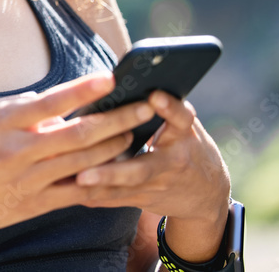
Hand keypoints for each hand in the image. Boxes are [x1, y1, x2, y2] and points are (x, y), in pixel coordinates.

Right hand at [0, 72, 157, 249]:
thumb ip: (15, 106)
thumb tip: (50, 100)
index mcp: (2, 123)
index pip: (52, 101)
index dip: (84, 89)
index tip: (111, 77)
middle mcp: (18, 150)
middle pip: (80, 133)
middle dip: (119, 118)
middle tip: (146, 105)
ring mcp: (28, 180)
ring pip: (86, 161)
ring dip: (117, 147)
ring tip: (138, 133)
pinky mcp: (33, 205)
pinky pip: (76, 191)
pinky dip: (100, 179)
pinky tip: (119, 170)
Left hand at [74, 90, 231, 261]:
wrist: (207, 192)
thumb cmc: (186, 144)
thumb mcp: (184, 124)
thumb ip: (163, 107)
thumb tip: (126, 80)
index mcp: (184, 135)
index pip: (181, 118)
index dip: (170, 107)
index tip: (155, 96)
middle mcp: (172, 162)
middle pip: (142, 168)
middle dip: (114, 171)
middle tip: (85, 170)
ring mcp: (158, 185)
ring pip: (125, 188)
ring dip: (99, 185)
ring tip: (75, 180)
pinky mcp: (145, 199)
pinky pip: (117, 199)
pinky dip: (95, 195)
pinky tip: (71, 190)